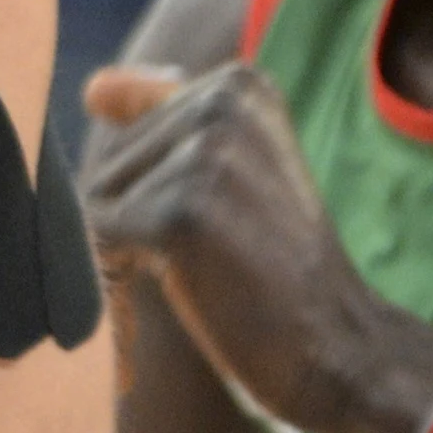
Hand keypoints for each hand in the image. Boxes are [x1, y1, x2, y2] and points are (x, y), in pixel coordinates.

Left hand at [81, 65, 432, 432]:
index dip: (143, 195)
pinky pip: (97, 238)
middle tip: (189, 273)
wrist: (337, 347)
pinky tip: (169, 303)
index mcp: (239, 85)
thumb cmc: (276, 268)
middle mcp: (224, 103)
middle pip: (107, 162)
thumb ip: (169, 121)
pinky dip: (114, 282)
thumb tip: (95, 87)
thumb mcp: (234, 172)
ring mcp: (205, 154)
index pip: (129, 125)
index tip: (192, 236)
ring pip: (94, 199)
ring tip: (184, 288)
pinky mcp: (180, 211)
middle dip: (125, 227)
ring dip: (117, 257)